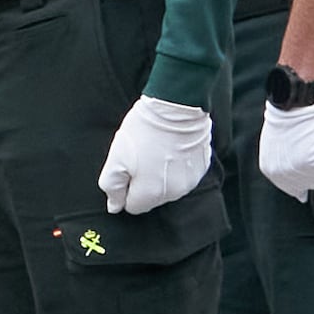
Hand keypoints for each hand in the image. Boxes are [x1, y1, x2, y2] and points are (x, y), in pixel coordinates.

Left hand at [98, 95, 216, 215]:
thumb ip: (112, 186)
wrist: (177, 106)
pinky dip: (177, 165)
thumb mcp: (116, 157)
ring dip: (160, 174)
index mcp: (150, 193)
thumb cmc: (144, 130)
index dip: (126, 189)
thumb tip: (115, 206)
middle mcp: (173, 193)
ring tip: (156, 149)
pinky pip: (184, 174)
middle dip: (143, 181)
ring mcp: (191, 181)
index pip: (133, 206)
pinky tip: (171, 147)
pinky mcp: (202, 167)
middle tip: (140, 155)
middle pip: (151, 197)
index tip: (126, 169)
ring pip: (168, 186)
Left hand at [256, 95, 313, 201]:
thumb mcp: (278, 148)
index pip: (292, 188)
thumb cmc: (286, 121)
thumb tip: (301, 195)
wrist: (291, 107)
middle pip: (311, 184)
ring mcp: (298, 170)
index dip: (305, 180)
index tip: (313, 172)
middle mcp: (283, 175)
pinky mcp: (313, 163)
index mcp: (270, 170)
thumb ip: (287, 169)